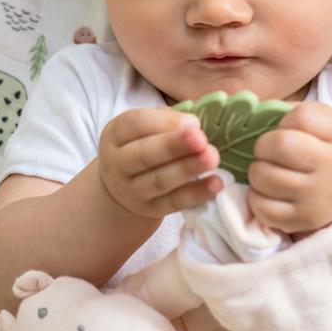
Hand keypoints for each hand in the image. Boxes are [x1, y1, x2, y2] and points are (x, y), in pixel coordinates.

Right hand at [98, 107, 221, 217]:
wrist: (122, 186)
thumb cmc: (141, 145)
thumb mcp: (143, 128)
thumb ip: (167, 121)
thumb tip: (195, 123)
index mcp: (115, 134)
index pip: (134, 124)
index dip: (164, 122)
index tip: (193, 122)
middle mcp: (118, 164)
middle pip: (144, 155)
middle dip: (174, 146)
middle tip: (201, 139)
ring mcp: (133, 190)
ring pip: (159, 180)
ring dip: (187, 169)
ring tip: (212, 158)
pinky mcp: (151, 209)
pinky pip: (174, 202)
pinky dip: (196, 194)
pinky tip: (215, 183)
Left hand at [247, 102, 331, 235]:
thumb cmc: (325, 150)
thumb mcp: (325, 124)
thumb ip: (296, 112)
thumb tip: (255, 112)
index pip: (301, 116)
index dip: (285, 121)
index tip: (288, 131)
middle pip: (280, 144)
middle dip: (264, 145)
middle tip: (268, 152)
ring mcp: (318, 198)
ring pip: (263, 176)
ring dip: (257, 171)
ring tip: (268, 171)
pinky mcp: (301, 220)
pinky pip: (260, 206)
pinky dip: (255, 196)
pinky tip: (268, 192)